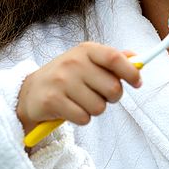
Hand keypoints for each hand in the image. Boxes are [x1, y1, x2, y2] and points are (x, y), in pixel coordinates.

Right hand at [16, 42, 141, 133]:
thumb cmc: (68, 76)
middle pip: (112, 88)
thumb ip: (112, 60)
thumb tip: (136, 58)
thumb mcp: (88, 61)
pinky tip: (71, 109)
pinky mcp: (52, 100)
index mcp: (86, 50)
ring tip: (81, 101)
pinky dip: (81, 118)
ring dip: (95, 109)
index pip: (114, 58)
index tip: (137, 83)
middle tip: (100, 95)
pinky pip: (84, 118)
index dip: (131, 72)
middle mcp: (73, 62)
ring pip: (99, 107)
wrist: (31, 91)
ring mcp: (61, 81)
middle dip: (112, 97)